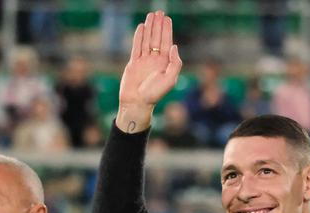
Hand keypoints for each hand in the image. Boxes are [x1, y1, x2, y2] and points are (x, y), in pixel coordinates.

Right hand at [116, 10, 181, 132]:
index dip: (167, 30)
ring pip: (147, 40)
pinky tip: (141, 27)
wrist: (137, 103)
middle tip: (159, 12)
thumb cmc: (154, 94)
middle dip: (158, 25)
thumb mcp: (170, 80)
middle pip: (157, 38)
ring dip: (149, 28)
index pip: (167, 43)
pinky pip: (137, 46)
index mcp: (165, 64)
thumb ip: (175, 63)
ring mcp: (144, 61)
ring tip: (150, 15)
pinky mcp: (134, 63)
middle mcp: (155, 61)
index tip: (167, 18)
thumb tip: (174, 46)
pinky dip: (139, 36)